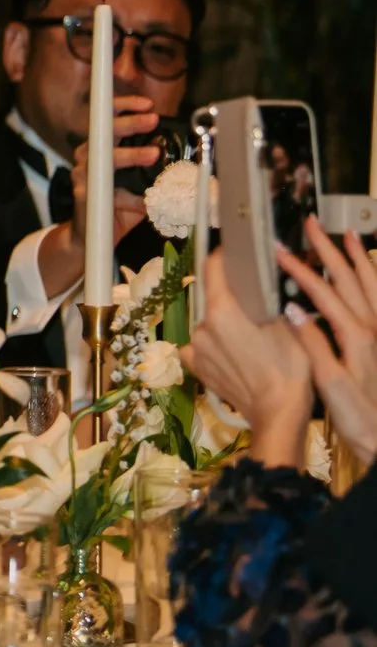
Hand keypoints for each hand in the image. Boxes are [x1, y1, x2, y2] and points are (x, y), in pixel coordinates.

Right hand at [76, 96, 162, 240]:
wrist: (90, 236)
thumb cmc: (115, 205)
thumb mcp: (136, 182)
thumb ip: (152, 171)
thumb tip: (184, 162)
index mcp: (99, 147)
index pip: (108, 119)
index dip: (125, 107)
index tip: (148, 105)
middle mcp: (87, 156)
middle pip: (103, 131)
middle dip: (129, 122)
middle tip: (153, 119)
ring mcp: (82, 175)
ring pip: (104, 157)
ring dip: (130, 154)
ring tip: (153, 155)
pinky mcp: (84, 196)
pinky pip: (112, 193)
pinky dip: (132, 199)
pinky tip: (147, 203)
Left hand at [184, 251, 313, 467]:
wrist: (276, 413)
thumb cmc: (287, 369)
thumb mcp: (287, 328)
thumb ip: (267, 304)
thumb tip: (262, 288)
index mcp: (222, 312)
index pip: (212, 271)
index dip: (220, 258)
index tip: (227, 252)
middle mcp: (201, 327)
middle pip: (212, 301)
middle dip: (229, 301)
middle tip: (251, 309)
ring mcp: (195, 348)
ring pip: (208, 326)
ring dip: (221, 326)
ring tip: (246, 340)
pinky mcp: (194, 367)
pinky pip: (199, 347)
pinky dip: (212, 346)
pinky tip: (230, 355)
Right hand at [281, 219, 376, 458]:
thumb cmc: (361, 419)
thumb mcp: (331, 384)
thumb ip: (313, 344)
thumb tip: (290, 310)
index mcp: (355, 336)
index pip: (323, 292)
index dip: (299, 269)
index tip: (279, 250)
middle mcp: (373, 329)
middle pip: (349, 280)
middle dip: (329, 250)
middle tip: (312, 226)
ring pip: (371, 286)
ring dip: (358, 259)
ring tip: (347, 237)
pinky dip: (375, 282)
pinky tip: (370, 277)